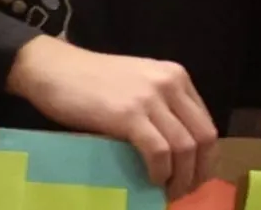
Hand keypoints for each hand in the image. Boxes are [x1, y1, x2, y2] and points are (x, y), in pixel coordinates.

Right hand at [5, 36, 216, 199]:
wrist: (54, 68)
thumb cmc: (91, 80)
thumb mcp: (138, 84)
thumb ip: (159, 106)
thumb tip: (172, 148)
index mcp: (177, 77)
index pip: (206, 122)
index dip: (206, 155)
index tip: (195, 176)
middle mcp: (172, 84)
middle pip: (204, 136)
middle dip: (200, 170)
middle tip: (186, 191)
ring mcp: (151, 98)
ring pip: (185, 146)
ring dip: (181, 177)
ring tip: (169, 193)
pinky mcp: (129, 115)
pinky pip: (158, 150)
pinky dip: (160, 171)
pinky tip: (152, 181)